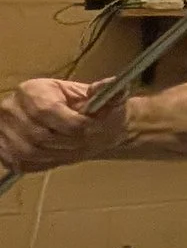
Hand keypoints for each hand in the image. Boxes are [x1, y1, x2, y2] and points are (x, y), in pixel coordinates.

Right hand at [0, 77, 125, 172]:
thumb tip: (114, 84)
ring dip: (59, 155)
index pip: (47, 110)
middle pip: (39, 135)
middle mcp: (11, 108)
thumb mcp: (99, 97)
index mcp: (32, 90)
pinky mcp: (3, 149)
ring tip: (76, 149)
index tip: (93, 127)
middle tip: (87, 142)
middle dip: (70, 142)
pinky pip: (23, 163)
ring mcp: (3, 130)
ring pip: (30, 152)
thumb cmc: (89, 109)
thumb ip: (105, 92)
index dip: (73, 123)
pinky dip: (45, 162)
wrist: (76, 122)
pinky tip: (61, 155)